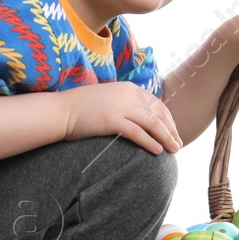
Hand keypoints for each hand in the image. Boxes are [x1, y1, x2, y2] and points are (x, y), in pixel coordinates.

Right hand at [60, 82, 181, 154]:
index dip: (168, 119)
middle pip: (158, 113)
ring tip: (173, 150)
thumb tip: (140, 117)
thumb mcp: (108, 99)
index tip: (174, 132)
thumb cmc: (82, 108)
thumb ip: (125, 103)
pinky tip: (157, 151)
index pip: (157, 104)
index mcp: (128, 88)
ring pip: (152, 123)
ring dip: (166, 137)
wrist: (60, 111)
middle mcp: (127, 94)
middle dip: (171, 130)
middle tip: (178, 145)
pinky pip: (138, 133)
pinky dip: (150, 142)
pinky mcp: (112, 120)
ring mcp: (120, 106)